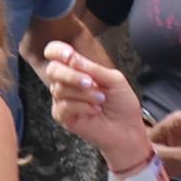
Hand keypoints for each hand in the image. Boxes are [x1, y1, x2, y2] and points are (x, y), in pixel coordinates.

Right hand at [34, 39, 151, 173]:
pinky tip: (94, 110)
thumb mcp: (115, 80)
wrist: (127, 129)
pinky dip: (82, 107)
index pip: (55, 53)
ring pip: (59, 89)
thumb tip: (72, 59)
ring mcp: (62, 99)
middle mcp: (66, 83)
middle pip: (53, 70)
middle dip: (72, 75)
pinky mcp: (61, 116)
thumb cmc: (122, 104)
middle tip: (91, 83)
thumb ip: (94, 68)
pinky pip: (63, 106)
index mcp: (77, 70)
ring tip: (100, 100)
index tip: (69, 55)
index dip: (57, 51)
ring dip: (84, 94)